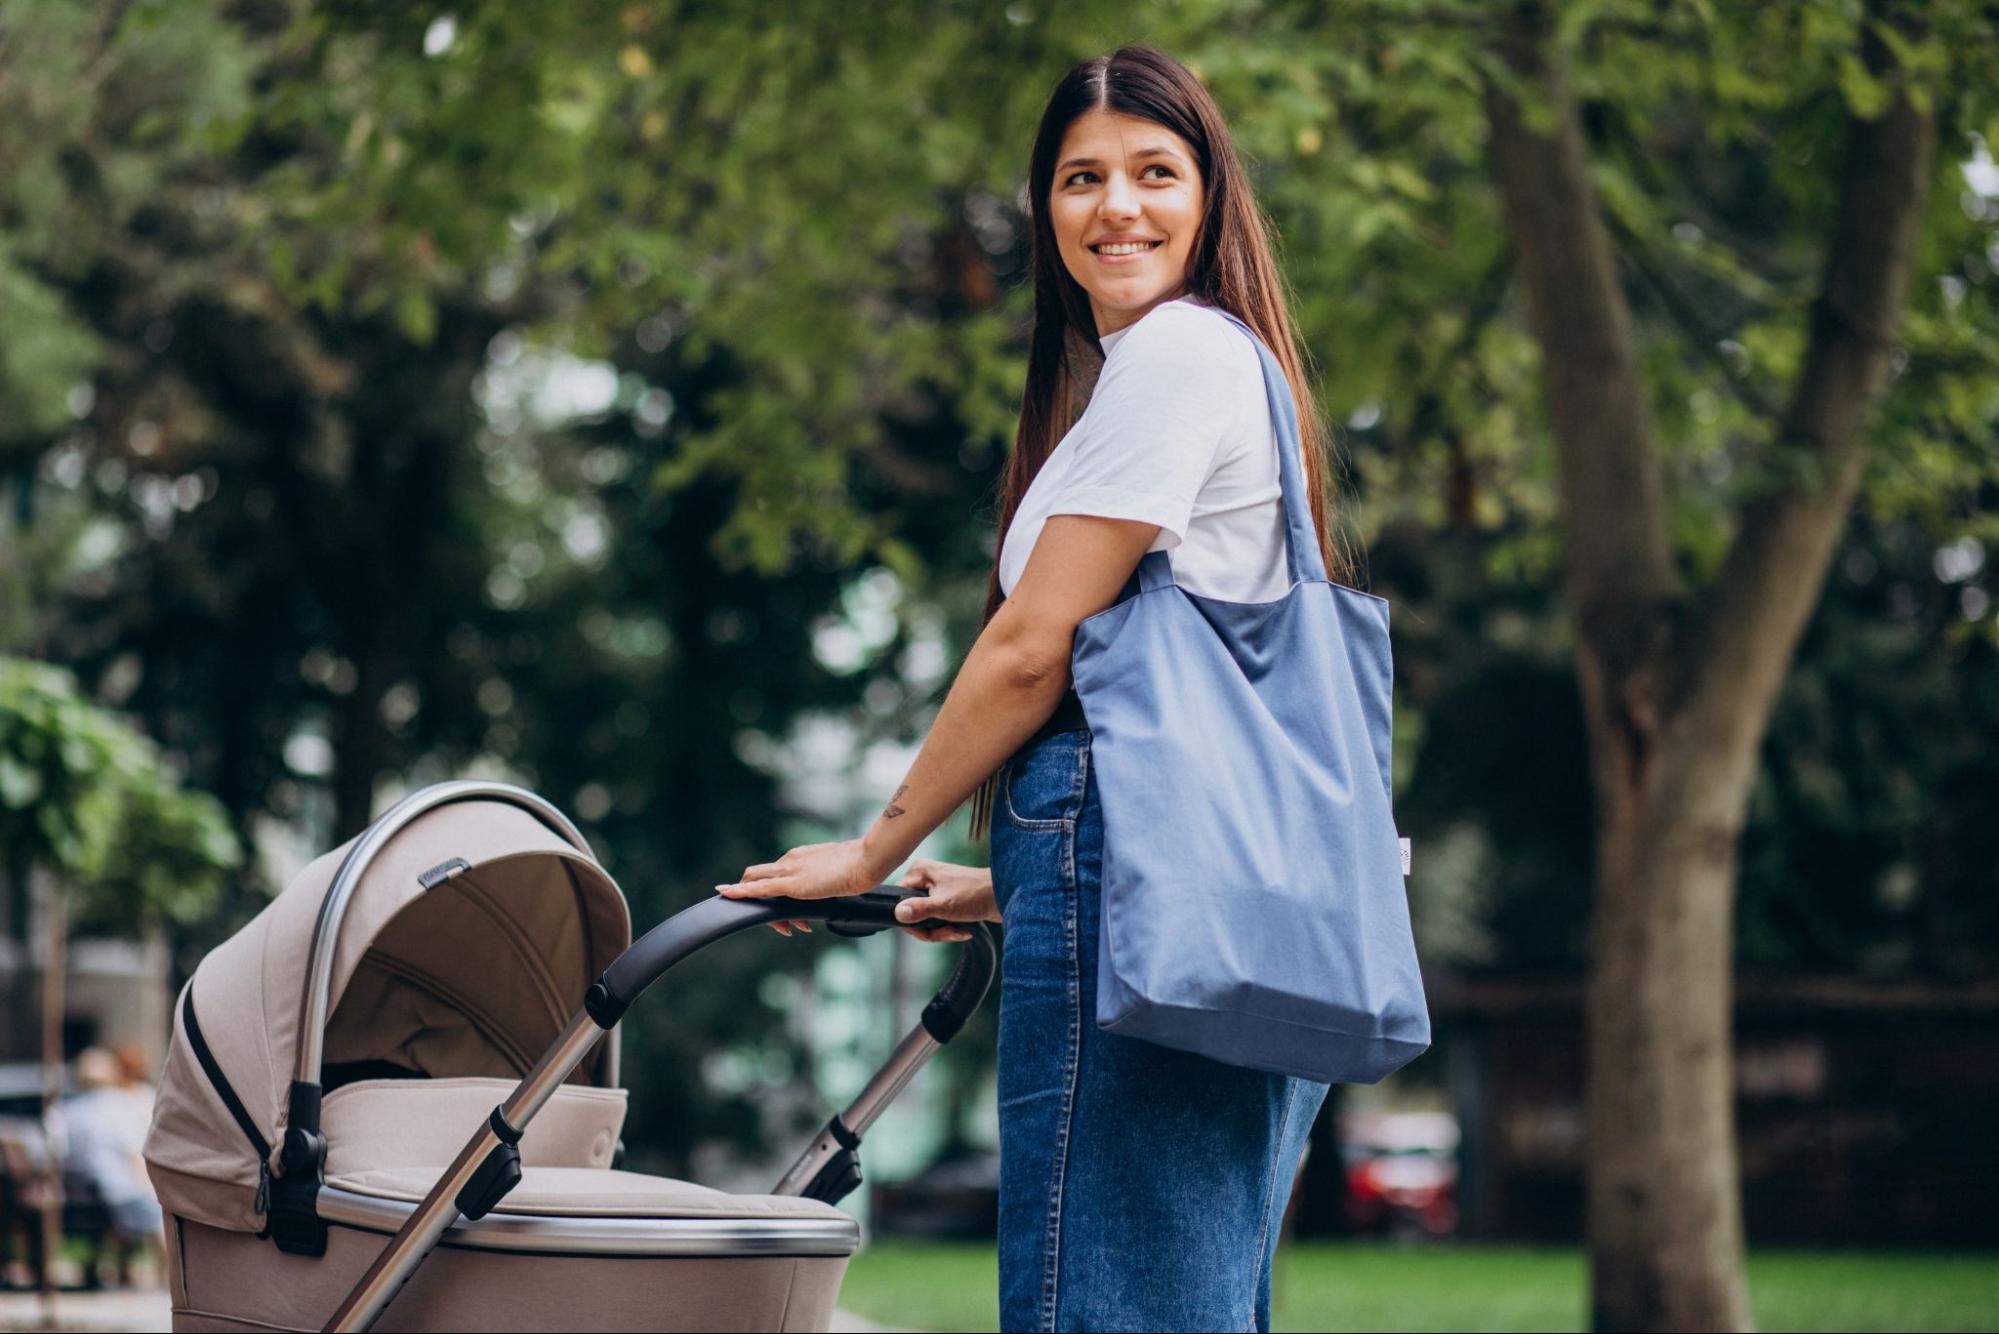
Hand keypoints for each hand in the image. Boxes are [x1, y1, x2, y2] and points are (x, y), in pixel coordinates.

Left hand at [716, 838, 879, 936]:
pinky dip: (740, 892)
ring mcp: (789, 871)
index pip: (775, 874)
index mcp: (801, 857)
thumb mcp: (838, 876)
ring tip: (784, 928)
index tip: (791, 915)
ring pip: (757, 885)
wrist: (867, 861)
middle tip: (783, 924)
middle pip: (760, 878)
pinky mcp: (791, 884)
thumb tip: (829, 891)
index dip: (774, 893)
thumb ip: (827, 882)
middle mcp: (790, 860)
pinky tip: (726, 894)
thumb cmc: (861, 868)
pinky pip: (758, 888)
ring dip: (761, 907)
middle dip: (759, 899)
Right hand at [892, 860, 998, 942]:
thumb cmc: (976, 895)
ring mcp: (935, 888)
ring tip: (958, 931)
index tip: (927, 931)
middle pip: (912, 913)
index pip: (898, 901)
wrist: (1004, 897)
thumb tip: (897, 913)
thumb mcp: (943, 905)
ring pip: (926, 920)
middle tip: (948, 932)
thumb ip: (918, 910)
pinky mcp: (946, 899)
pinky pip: (938, 919)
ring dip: (942, 931)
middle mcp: (925, 877)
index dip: (911, 920)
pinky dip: (949, 929)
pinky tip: (962, 930)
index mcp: (919, 871)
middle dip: (930, 929)